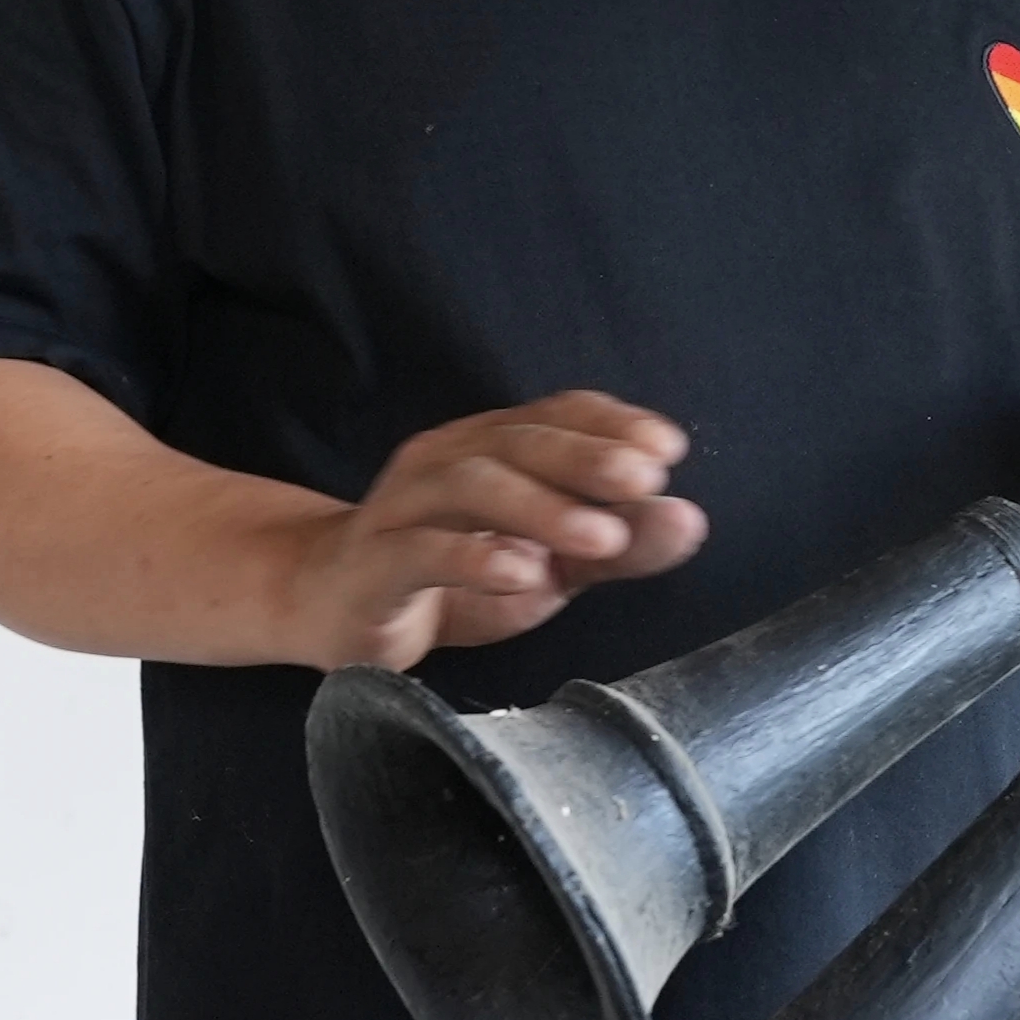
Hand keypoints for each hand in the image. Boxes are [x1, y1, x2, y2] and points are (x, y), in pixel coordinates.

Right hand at [278, 390, 708, 669]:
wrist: (330, 606)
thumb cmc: (451, 577)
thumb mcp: (547, 564)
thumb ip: (616, 546)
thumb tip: (690, 520)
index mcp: (490, 446)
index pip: (555, 413)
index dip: (611, 423)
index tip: (669, 449)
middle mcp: (445, 459)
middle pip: (518, 441)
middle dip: (587, 458)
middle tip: (646, 482)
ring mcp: (403, 507)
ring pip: (471, 486)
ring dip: (542, 508)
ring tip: (602, 537)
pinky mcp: (373, 564)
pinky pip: (421, 551)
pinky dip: (475, 557)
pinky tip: (524, 574)